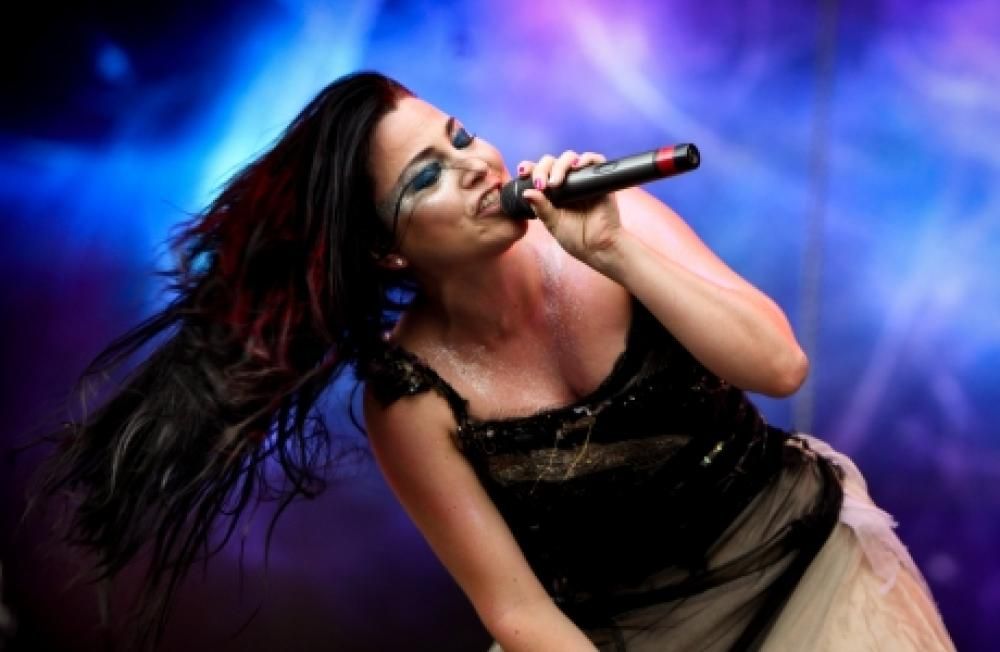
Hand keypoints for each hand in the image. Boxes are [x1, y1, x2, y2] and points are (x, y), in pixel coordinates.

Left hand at [517, 150, 622, 267]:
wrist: (597, 246)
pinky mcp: (598, 179)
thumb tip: (526, 192)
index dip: (530, 167)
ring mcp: (582, 179)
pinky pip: (595, 160)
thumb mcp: (552, 223)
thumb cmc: (575, 237)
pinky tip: (578, 166)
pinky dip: (587, 158)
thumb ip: (540, 208)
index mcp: (550, 192)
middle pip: (552, 162)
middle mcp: (565, 182)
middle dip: (543, 168)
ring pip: (570, 158)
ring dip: (560, 165)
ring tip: (556, 182)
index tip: (523, 172)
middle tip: (542, 185)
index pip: (538, 172)